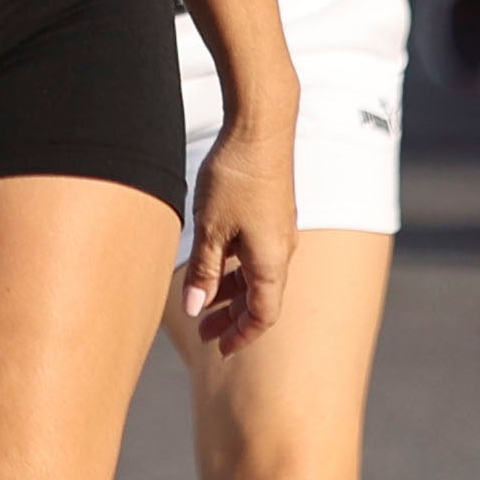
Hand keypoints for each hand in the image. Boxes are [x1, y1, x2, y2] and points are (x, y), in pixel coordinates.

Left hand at [179, 124, 296, 352]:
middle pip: (261, 298)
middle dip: (232, 319)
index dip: (242, 334)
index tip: (220, 348)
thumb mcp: (210, 229)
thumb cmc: (235, 179)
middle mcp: (282, 250)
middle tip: (204, 334)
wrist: (260, 130)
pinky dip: (234, 267)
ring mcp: (278, 232)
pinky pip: (255, 254)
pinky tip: (211, 266)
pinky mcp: (271, 214)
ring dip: (230, 292)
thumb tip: (197, 310)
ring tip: (201, 305)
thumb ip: (204, 271)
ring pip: (256, 275)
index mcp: (272, 260)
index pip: (264, 314)